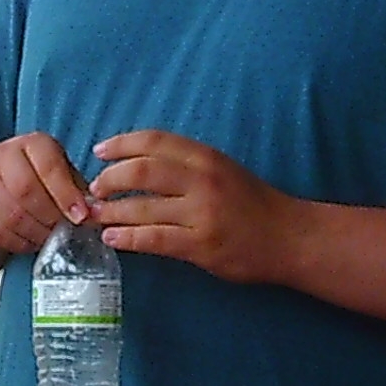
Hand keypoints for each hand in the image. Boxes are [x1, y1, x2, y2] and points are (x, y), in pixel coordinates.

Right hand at [0, 132, 94, 260]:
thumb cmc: (40, 177)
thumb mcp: (62, 172)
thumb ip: (78, 189)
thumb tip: (95, 212)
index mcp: (32, 144)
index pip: (48, 166)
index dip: (66, 194)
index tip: (81, 216)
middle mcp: (3, 155)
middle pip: (24, 190)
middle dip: (50, 217)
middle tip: (65, 231)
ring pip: (9, 214)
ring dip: (35, 233)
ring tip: (50, 239)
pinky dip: (18, 242)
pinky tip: (31, 242)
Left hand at [87, 132, 302, 286]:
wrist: (290, 237)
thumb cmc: (254, 204)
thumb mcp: (224, 170)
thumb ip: (188, 166)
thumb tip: (139, 166)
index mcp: (206, 157)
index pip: (154, 141)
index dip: (121, 144)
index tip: (99, 151)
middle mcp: (203, 179)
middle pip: (142, 170)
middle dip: (110, 179)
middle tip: (95, 189)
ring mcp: (202, 213)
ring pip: (143, 207)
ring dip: (112, 212)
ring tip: (95, 216)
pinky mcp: (201, 244)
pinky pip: (155, 239)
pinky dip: (128, 238)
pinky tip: (113, 239)